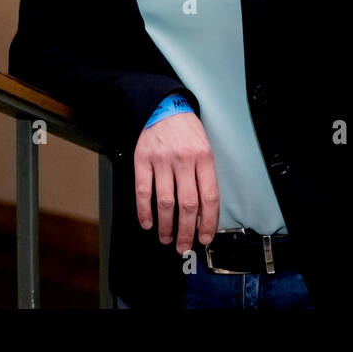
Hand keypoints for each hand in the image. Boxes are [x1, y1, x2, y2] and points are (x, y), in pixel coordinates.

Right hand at [133, 111, 219, 254]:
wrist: (164, 106)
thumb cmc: (187, 130)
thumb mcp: (204, 148)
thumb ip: (204, 176)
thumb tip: (203, 212)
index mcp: (204, 157)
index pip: (209, 196)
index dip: (208, 222)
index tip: (205, 237)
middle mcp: (184, 160)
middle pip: (187, 204)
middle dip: (186, 231)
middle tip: (184, 245)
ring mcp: (162, 160)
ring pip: (165, 202)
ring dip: (166, 225)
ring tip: (166, 238)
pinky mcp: (142, 160)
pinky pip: (143, 191)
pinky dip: (144, 211)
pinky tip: (147, 222)